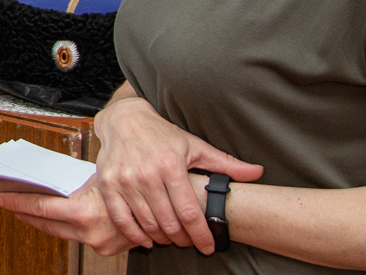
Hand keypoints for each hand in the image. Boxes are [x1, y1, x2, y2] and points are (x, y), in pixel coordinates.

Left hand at [0, 178, 136, 256]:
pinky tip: (53, 218)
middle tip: (5, 202)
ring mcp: (99, 244)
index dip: (17, 203)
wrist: (168, 203)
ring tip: (25, 209)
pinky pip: (78, 236)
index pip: (41, 208)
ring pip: (61, 232)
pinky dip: (65, 227)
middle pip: (47, 224)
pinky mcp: (107, 249)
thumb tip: (47, 182)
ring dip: (43, 221)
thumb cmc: (132, 182)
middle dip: (25, 213)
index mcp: (85, 213)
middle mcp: (90, 233)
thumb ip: (72, 185)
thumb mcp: (98, 177)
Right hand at [93, 94, 262, 249]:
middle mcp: (146, 174)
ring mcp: (125, 180)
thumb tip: (258, 172)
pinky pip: (120, 218)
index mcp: (171, 166)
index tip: (208, 247)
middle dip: (183, 240)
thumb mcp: (195, 146)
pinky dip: (134, 234)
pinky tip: (146, 239)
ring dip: (161, 238)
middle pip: (169, 223)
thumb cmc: (162, 134)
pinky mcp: (107, 183)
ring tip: (171, 239)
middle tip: (190, 243)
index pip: (190, 212)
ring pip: (147, 223)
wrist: (124, 119)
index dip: (201, 235)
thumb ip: (226, 163)